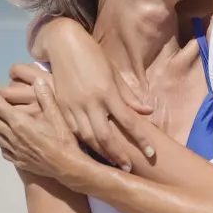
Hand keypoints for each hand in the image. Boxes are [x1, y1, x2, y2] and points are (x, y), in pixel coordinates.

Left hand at [0, 79, 83, 179]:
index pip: (0, 107)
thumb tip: (38, 80)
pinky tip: (5, 139)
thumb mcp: (57, 115)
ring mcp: (14, 150)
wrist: (66, 166)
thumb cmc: (63, 139)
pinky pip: (3, 149)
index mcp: (20, 123)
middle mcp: (13, 136)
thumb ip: (46, 96)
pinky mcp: (18, 160)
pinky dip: (1, 141)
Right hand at [8, 55, 153, 170]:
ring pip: (88, 137)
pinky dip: (83, 143)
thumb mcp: (114, 74)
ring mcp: (73, 106)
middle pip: (106, 136)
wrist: (64, 44)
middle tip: (128, 168)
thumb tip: (147, 112)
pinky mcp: (60, 107)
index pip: (129, 121)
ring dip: (101, 153)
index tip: (152, 153)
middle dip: (118, 155)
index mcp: (108, 92)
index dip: (141, 139)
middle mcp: (90, 102)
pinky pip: (72, 131)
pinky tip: (92, 150)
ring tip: (112, 163)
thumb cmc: (94, 57)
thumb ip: (129, 96)